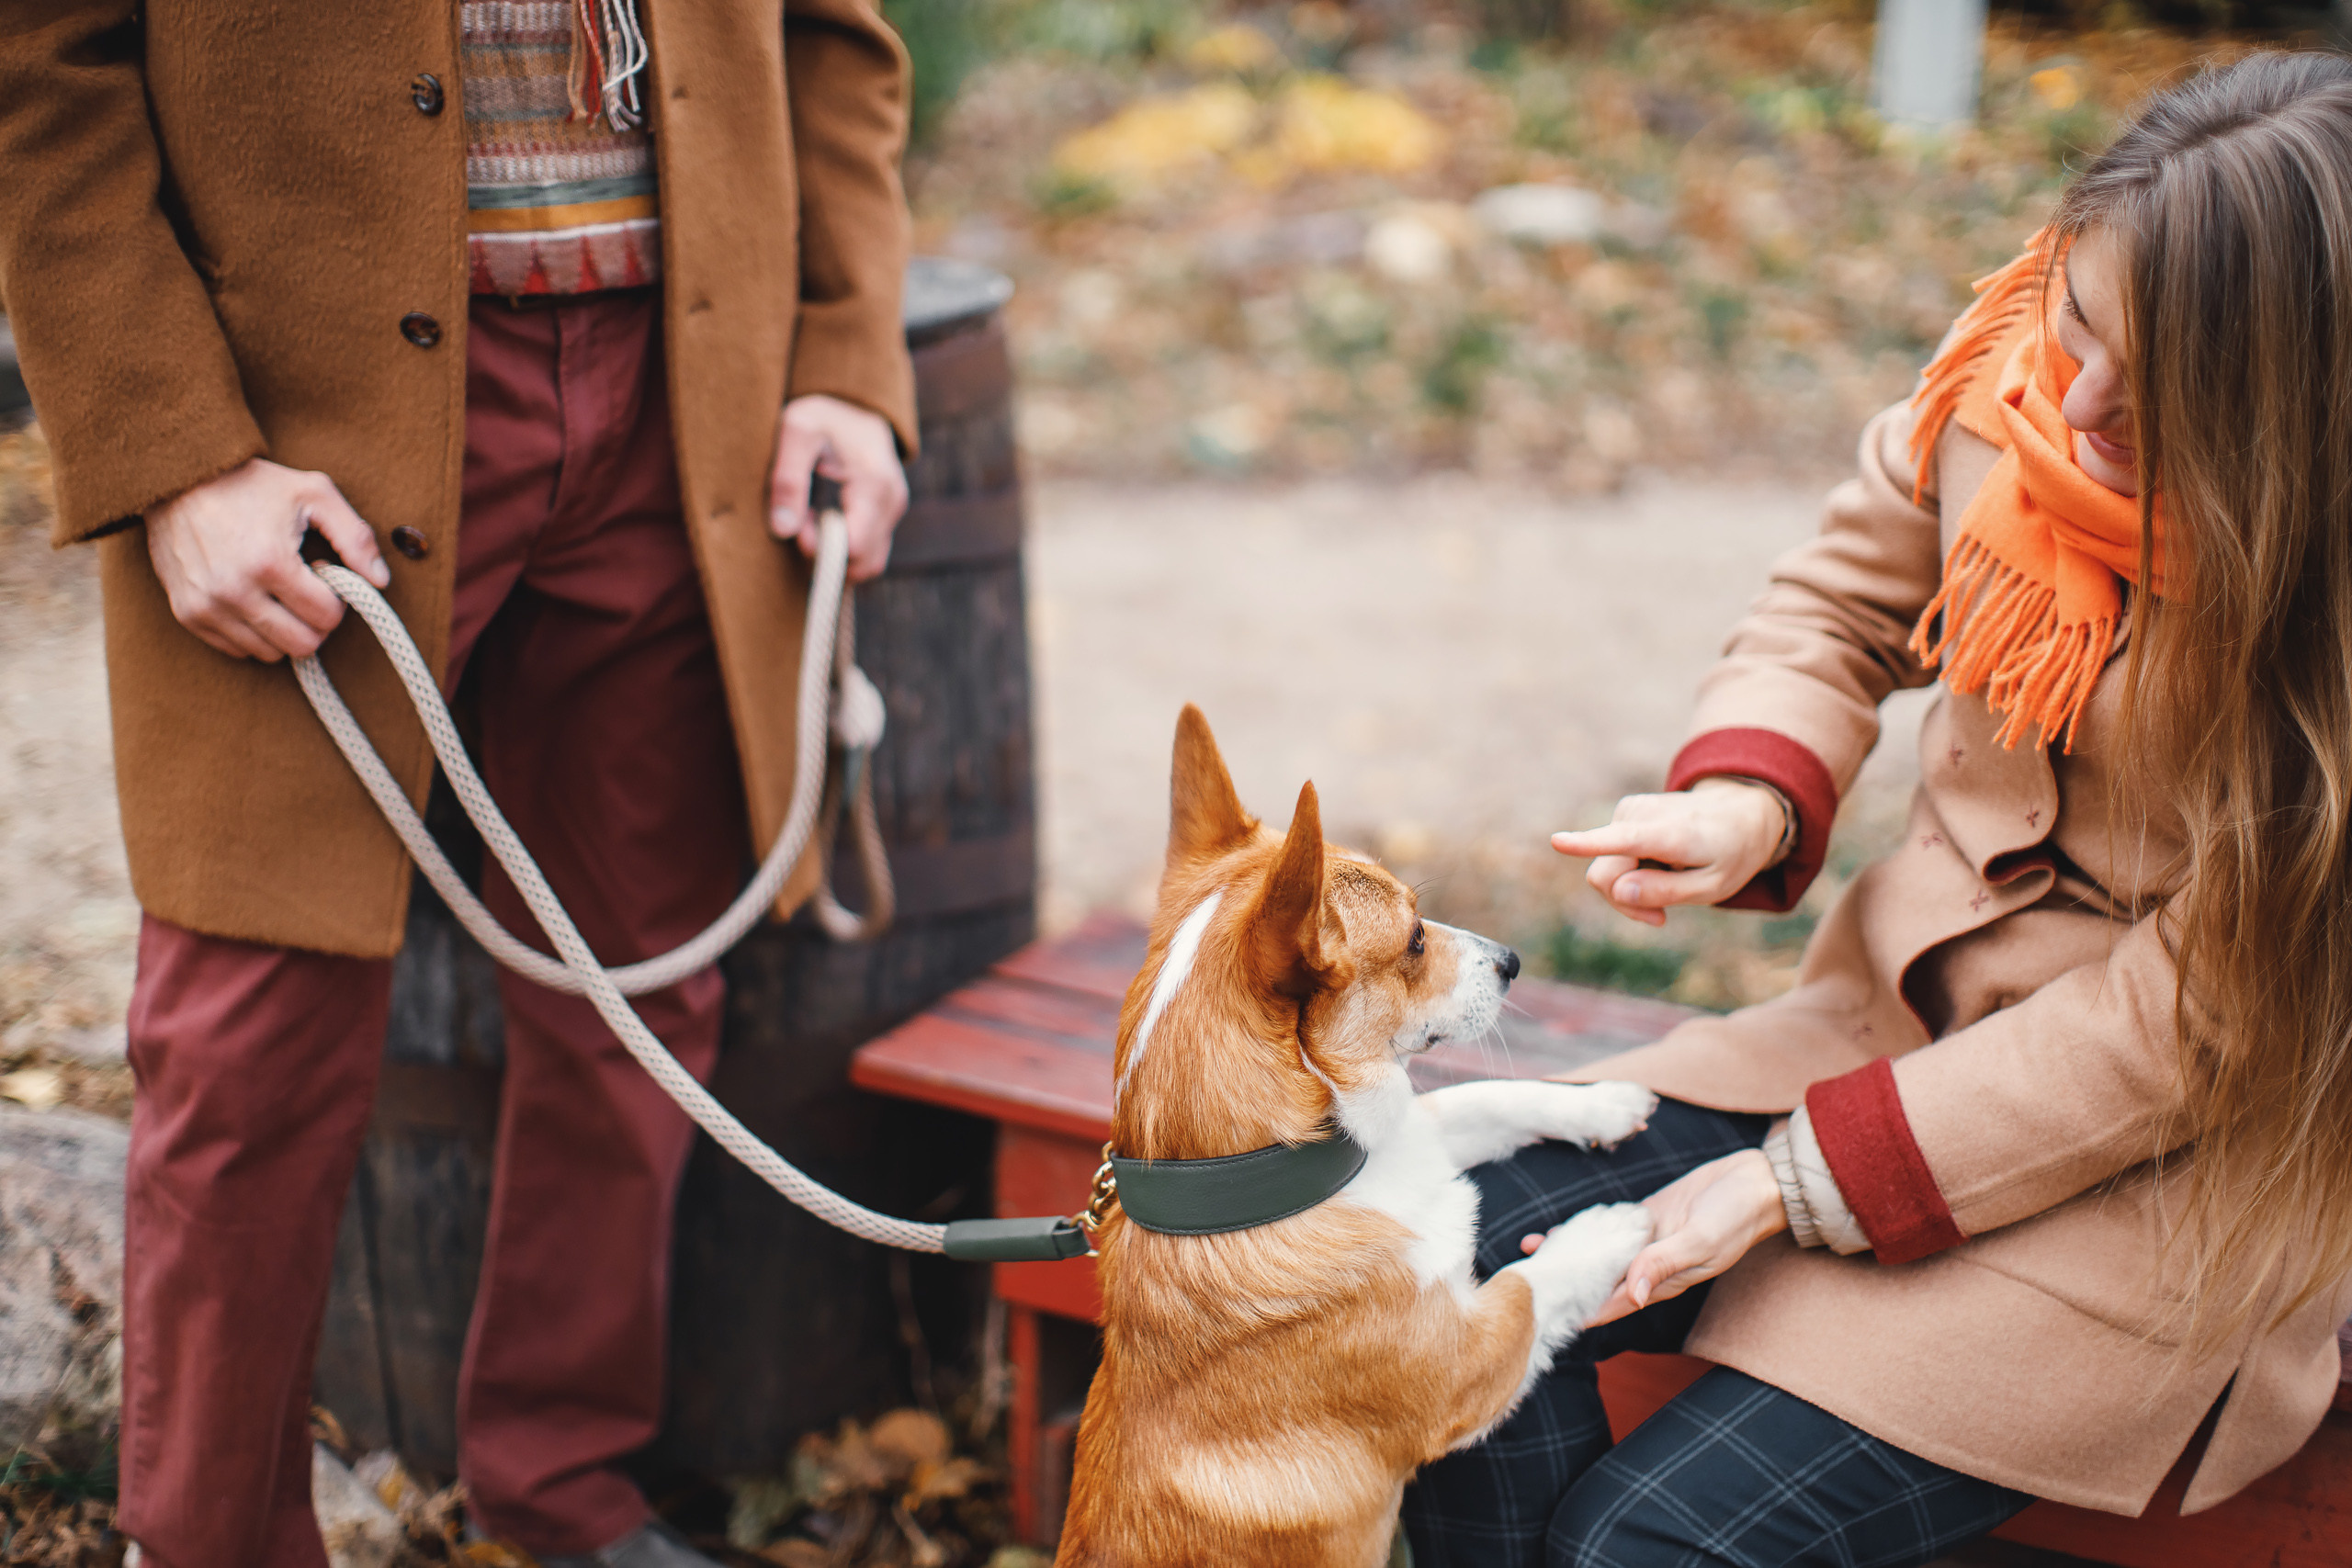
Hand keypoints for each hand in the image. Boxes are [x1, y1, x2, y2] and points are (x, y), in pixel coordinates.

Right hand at [144, 458, 389, 661]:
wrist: (178, 478)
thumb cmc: (252, 484)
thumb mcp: (314, 493)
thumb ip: (355, 537)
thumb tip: (381, 581)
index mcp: (270, 562)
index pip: (327, 617)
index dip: (336, 597)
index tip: (322, 570)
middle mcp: (234, 591)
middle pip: (302, 645)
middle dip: (315, 621)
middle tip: (306, 589)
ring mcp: (207, 607)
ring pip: (271, 654)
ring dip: (285, 629)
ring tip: (277, 589)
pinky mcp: (188, 614)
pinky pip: (238, 649)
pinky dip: (254, 633)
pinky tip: (253, 597)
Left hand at [768, 393, 908, 582]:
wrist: (852, 403)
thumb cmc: (821, 415)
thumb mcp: (795, 432)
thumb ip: (787, 480)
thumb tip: (783, 530)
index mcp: (874, 485)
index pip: (854, 546)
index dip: (820, 546)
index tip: (798, 524)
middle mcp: (893, 503)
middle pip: (864, 562)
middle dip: (827, 554)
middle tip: (802, 523)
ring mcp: (895, 511)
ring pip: (870, 562)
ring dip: (836, 555)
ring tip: (813, 522)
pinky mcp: (889, 516)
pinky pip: (872, 552)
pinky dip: (847, 549)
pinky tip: (825, 523)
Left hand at [1523, 1149, 1787, 1326]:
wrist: (1756, 1182)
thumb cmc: (1736, 1216)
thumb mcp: (1701, 1241)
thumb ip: (1664, 1264)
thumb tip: (1631, 1294)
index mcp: (1663, 1282)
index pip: (1613, 1303)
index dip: (1580, 1310)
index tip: (1546, 1316)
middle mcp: (1650, 1267)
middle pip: (1600, 1283)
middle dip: (1566, 1285)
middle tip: (1524, 1285)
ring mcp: (1646, 1243)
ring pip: (1599, 1255)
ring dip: (1568, 1256)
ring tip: (1529, 1256)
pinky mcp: (1646, 1219)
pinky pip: (1609, 1229)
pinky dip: (1585, 1231)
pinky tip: (1558, 1231)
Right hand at [1550, 779, 1787, 926]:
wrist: (1738, 813)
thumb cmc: (1729, 854)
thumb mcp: (1714, 887)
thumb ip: (1667, 892)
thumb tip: (1618, 891)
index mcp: (1671, 834)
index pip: (1626, 840)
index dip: (1588, 844)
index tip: (1557, 841)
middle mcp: (1642, 815)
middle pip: (1605, 875)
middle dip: (1624, 901)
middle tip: (1660, 916)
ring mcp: (1629, 810)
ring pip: (1603, 869)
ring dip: (1629, 888)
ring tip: (1667, 885)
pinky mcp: (1623, 812)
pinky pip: (1609, 857)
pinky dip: (1630, 871)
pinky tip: (1659, 867)